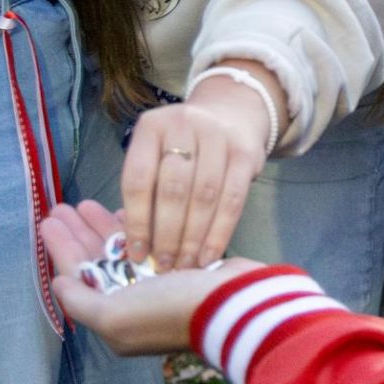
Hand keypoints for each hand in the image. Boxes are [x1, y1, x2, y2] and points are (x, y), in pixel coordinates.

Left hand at [43, 201, 265, 354]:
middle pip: (96, 260)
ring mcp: (157, 283)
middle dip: (78, 233)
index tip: (50, 219)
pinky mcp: (180, 266)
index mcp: (114, 315)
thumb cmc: (170, 310)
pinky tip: (123, 210)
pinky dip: (134, 227)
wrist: (233, 305)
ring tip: (85, 202)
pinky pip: (147, 243)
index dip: (62, 248)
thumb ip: (81, 303)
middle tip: (62, 205)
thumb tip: (58, 285)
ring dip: (102, 227)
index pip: (78, 276)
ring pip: (120, 250)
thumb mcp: (115, 317)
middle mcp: (133, 300)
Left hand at [118, 65, 276, 270]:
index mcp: (151, 127)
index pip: (138, 179)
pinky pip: (233, 200)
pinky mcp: (246, 152)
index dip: (137, 221)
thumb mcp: (155, 156)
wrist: (229, 116)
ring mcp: (218, 135)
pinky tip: (210, 255)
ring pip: (204, 196)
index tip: (137, 253)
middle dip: (167, 234)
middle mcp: (184, 124)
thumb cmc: (182, 149)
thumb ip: (146, 193)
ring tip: (185, 265)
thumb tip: (139, 247)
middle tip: (163, 266)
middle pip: (173, 189)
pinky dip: (220, 232)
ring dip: (193, 238)